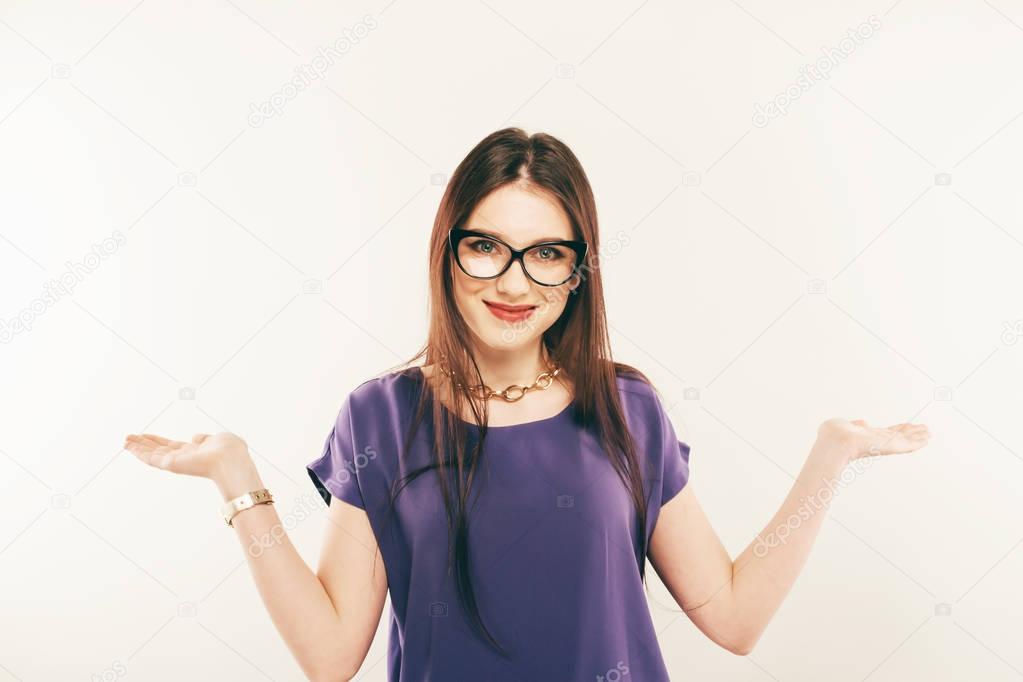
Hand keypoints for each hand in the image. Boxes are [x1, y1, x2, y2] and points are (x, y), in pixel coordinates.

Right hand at [123, 432, 249, 479]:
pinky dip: (138, 451)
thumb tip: (196, 437)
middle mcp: (183, 458)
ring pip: (152, 454)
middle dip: (144, 443)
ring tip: (125, 440)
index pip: (172, 446)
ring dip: (137, 447)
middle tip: (129, 437)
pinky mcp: (170, 465)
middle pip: (158, 450)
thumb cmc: (231, 451)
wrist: (231, 460)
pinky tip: (129, 446)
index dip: (158, 440)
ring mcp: (176, 462)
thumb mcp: (218, 439)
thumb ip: (206, 439)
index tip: (146, 436)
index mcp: (195, 451)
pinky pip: (150, 458)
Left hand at [818, 418, 930, 462]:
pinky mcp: (890, 446)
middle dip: (911, 433)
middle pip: (899, 436)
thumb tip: (863, 421)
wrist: (835, 441)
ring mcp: (884, 445)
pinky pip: (907, 445)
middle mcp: (878, 441)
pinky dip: (917, 442)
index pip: (886, 433)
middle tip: (925, 430)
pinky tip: (926, 439)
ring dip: (917, 437)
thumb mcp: (845, 426)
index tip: (908, 426)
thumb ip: (856, 425)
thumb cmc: (833, 435)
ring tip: (929, 434)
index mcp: (868, 436)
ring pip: (905, 440)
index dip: (897, 429)